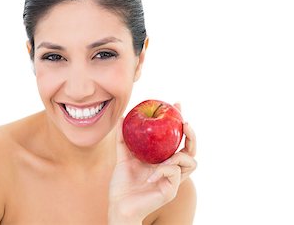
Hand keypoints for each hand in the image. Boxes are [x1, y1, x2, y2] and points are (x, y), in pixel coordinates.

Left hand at [108, 103, 196, 223]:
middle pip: (192, 150)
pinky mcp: (171, 190)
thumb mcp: (123, 157)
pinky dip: (164, 169)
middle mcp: (172, 169)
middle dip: (192, 135)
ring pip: (190, 162)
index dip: (179, 122)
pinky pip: (174, 173)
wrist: (119, 205)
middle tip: (184, 123)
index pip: (177, 140)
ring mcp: (174, 180)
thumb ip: (123, 139)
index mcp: (163, 160)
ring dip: (179, 154)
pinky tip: (151, 174)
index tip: (176, 104)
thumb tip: (122, 117)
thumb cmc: (123, 184)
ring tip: (166, 155)